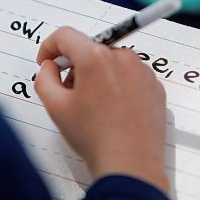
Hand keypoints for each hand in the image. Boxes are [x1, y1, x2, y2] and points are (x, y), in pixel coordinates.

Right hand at [35, 27, 168, 192]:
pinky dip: (118, 85)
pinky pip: (130, 76)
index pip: (66, 36)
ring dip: (98, 76)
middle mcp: (122, 58)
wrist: (131, 164)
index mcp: (95, 58)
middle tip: (71, 94)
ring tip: (95, 107)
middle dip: (76, 67)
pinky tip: (114, 110)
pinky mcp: (154, 85)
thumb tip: (50, 66)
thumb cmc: (96, 137)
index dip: (50, 47)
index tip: (48, 62)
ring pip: (111, 62)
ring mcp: (142, 71)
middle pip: (90, 49)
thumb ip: (44, 77)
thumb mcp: (56, 107)